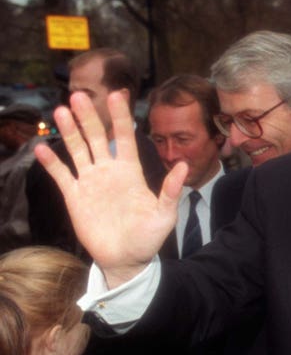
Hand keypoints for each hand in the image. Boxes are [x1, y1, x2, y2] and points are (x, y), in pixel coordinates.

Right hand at [34, 91, 186, 287]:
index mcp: (131, 171)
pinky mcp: (75, 197)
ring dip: (69, 131)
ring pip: (78, 150)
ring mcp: (91, 182)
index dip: (120, 117)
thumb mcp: (164, 215)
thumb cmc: (149, 237)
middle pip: (96, 137)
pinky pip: (62, 175)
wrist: (127, 259)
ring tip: (60, 111)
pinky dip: (51, 163)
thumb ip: (170, 190)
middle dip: (89, 117)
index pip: (124, 137)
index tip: (117, 94)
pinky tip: (41, 148)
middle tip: (79, 95)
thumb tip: (184, 166)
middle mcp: (109, 171)